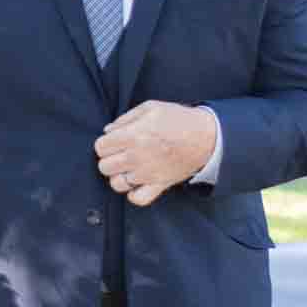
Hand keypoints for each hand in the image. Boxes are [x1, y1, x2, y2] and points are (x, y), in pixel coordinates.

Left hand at [94, 101, 217, 206]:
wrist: (206, 137)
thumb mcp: (151, 107)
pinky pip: (138, 199)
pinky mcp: (160, 185)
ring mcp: (148, 174)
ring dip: (119, 176)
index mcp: (133, 135)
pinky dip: (133, 194)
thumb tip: (108, 130)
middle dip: (109, 159)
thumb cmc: (178, 119)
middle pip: (104, 167)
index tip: (113, 141)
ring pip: (117, 184)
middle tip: (120, 154)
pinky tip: (136, 183)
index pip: (100, 147)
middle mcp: (137, 157)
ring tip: (127, 168)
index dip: (105, 143)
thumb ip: (125, 118)